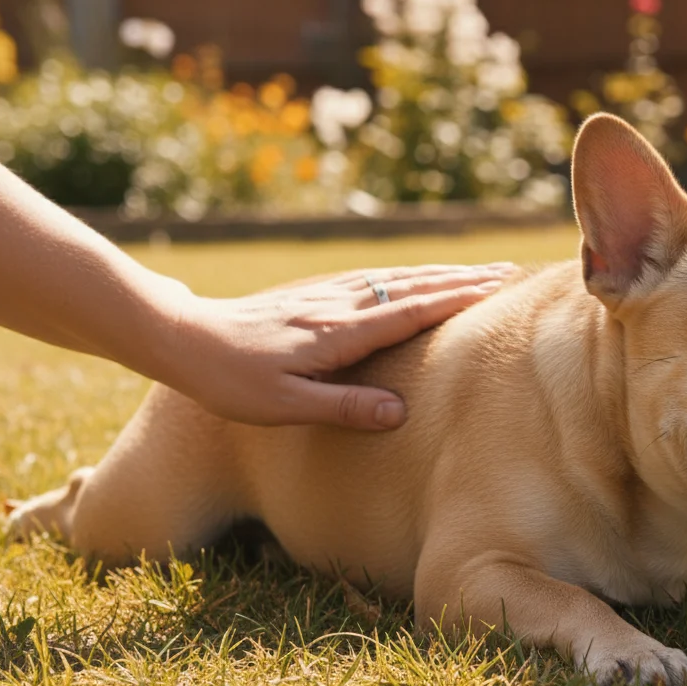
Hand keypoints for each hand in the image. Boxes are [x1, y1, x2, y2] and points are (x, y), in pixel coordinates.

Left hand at [154, 263, 515, 429]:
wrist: (179, 337)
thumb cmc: (229, 381)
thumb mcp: (284, 407)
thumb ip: (344, 408)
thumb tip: (401, 413)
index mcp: (339, 333)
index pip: (412, 311)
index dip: (458, 300)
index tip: (498, 289)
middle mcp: (339, 307)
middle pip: (413, 287)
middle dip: (462, 280)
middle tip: (507, 272)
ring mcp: (326, 297)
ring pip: (396, 279)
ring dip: (439, 274)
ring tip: (475, 273)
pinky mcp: (313, 297)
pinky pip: (373, 281)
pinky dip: (405, 276)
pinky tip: (413, 277)